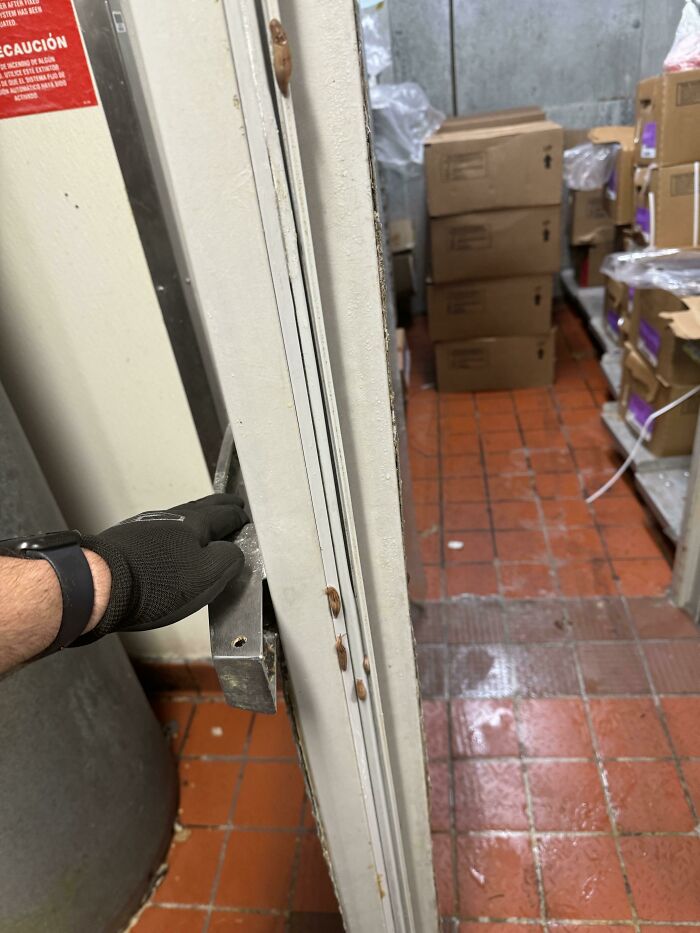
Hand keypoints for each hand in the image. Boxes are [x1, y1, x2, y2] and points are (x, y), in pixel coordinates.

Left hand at [77, 494, 248, 642]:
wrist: (100, 582)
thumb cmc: (156, 581)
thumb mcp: (208, 575)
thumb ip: (229, 559)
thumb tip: (234, 552)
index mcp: (195, 523)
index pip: (226, 515)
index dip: (239, 517)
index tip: (245, 518)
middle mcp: (171, 518)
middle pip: (202, 508)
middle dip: (219, 506)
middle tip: (230, 505)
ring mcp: (146, 527)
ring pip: (179, 517)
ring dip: (196, 517)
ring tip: (203, 522)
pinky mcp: (127, 541)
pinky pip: (159, 530)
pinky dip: (173, 532)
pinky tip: (168, 542)